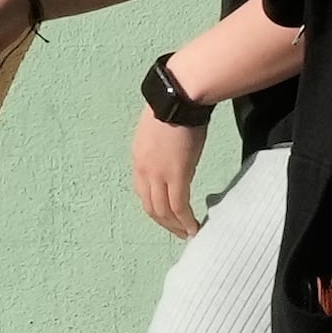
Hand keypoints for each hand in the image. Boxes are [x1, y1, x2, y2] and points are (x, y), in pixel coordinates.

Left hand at [133, 109, 205, 237]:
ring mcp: (159, 175)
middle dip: (164, 223)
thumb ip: (162, 149)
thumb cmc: (174, 107)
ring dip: (175, 226)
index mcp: (138, 160)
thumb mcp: (158, 131)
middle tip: (177, 231)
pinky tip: (193, 227)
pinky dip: (185, 220)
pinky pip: (179, 206)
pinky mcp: (177, 175)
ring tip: (187, 233)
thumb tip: (176, 157)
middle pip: (150, 206)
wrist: (179, 99)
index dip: (154, 208)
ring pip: (163, 211)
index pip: (143, 192)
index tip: (166, 216)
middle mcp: (144, 171)